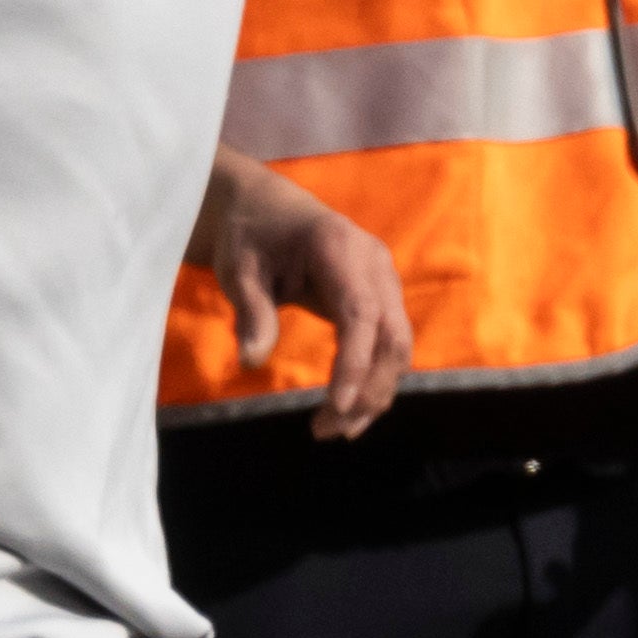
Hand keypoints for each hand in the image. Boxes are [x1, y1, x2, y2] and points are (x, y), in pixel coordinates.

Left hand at [188, 154, 414, 440]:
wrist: (266, 206)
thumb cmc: (249, 236)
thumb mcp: (239, 270)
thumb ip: (251, 312)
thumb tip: (250, 361)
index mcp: (339, 248)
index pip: (361, 315)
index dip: (356, 363)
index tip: (337, 405)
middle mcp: (374, 263)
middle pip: (392, 337)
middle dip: (369, 389)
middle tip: (327, 431)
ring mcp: (384, 279)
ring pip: (398, 346)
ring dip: (374, 392)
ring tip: (334, 430)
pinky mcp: (381, 296)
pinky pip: (389, 343)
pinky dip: (375, 379)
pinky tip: (349, 410)